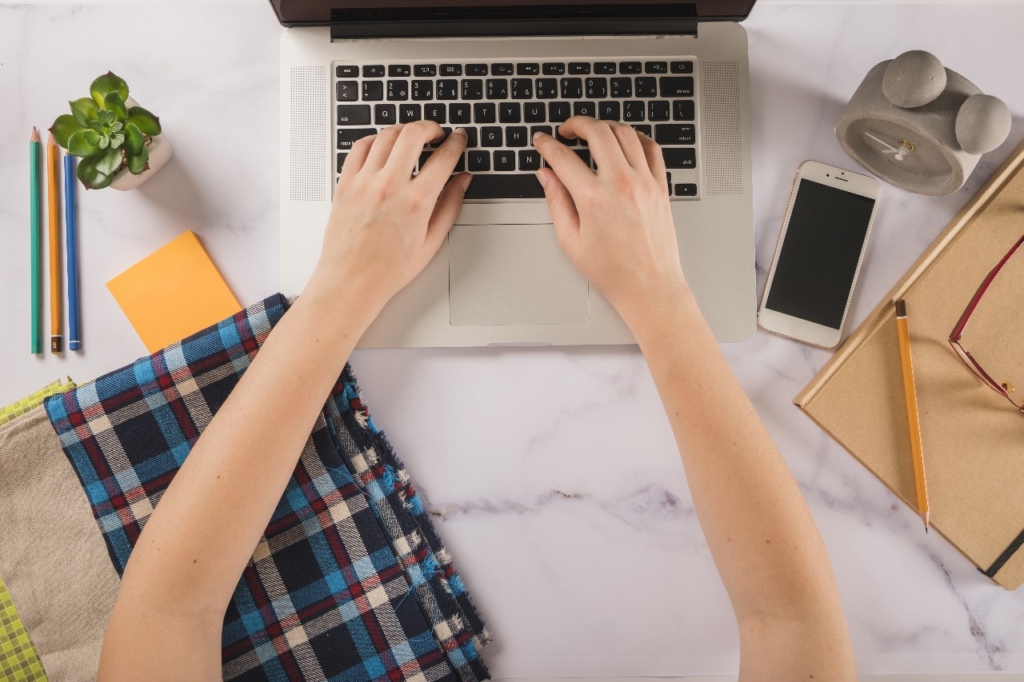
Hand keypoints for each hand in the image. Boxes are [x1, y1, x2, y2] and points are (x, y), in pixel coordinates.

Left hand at [306, 122, 470, 316]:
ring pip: (386, 135)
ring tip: (412, 137)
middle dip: (430, 127)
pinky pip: (360, 147)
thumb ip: (450, 206)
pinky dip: (375, 140)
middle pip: (413, 134)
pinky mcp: (346, 183)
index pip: (444, 158)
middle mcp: (390, 187)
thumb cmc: (388, 270)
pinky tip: (383, 147)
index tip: (458, 138)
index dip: (456, 142)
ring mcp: (365, 182)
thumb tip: (462, 181)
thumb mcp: (431, 242)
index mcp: (416, 202)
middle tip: (437, 132)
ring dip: (404, 130)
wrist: (351, 282)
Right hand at [533, 117, 689, 326]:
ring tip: (593, 133)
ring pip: (625, 133)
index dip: (547, 145)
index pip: (563, 157)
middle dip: (577, 123)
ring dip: (605, 126)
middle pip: (598, 132)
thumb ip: (556, 202)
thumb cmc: (613, 271)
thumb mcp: (571, 241)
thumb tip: (546, 176)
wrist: (649, 287)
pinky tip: (625, 141)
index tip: (542, 141)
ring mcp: (645, 183)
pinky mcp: (660, 187)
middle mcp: (621, 185)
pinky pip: (651, 148)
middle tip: (567, 129)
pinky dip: (636, 137)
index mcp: (594, 200)